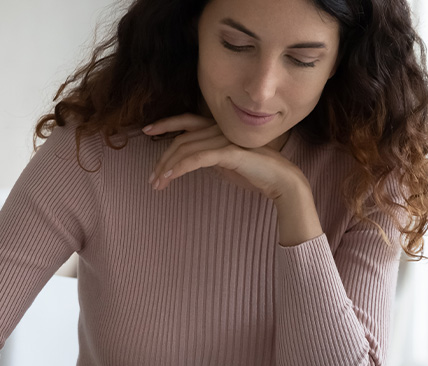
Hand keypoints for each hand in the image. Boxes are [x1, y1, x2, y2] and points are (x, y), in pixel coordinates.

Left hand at [143, 113, 308, 201]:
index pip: (187, 121)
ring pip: (185, 149)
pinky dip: (179, 168)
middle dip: (162, 158)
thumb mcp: (225, 162)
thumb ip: (209, 156)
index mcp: (219, 128)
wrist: (280, 180)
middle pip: (181, 139)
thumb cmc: (255, 173)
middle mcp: (220, 128)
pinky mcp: (228, 152)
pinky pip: (196, 158)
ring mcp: (225, 138)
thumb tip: (191, 160)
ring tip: (156, 184)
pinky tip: (169, 178)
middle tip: (151, 178)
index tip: (146, 130)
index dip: (165, 123)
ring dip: (167, 167)